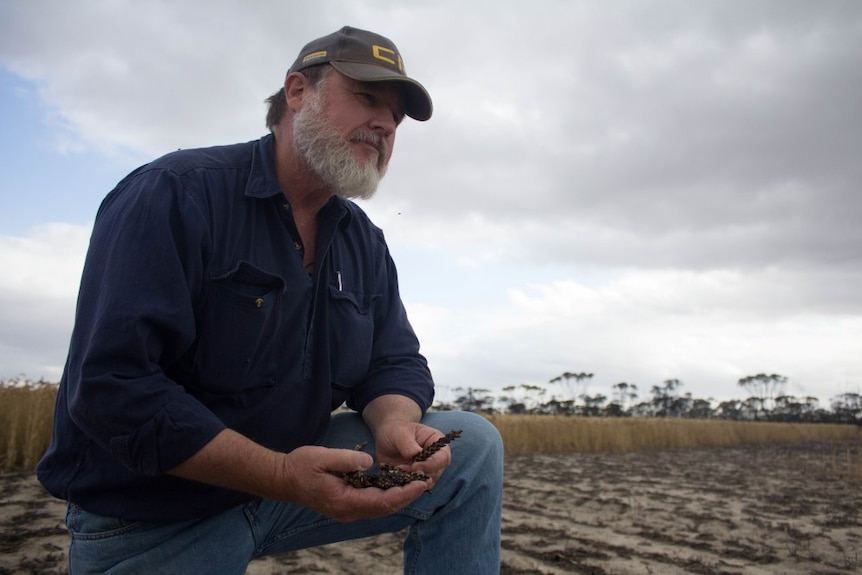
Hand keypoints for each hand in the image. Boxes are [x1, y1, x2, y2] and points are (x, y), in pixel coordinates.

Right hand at [277, 445, 428, 521]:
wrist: (283, 478)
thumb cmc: (300, 466)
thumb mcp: (323, 457)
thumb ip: (347, 459)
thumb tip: (369, 462)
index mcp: (344, 501)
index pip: (382, 501)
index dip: (404, 493)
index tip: (421, 483)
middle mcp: (348, 510)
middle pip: (385, 507)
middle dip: (407, 496)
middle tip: (426, 481)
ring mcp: (348, 510)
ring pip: (381, 507)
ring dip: (400, 496)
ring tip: (418, 482)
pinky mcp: (347, 504)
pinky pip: (373, 503)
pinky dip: (388, 495)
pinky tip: (398, 484)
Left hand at [373, 420, 452, 489]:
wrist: (386, 440)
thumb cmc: (396, 431)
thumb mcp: (400, 433)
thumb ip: (408, 444)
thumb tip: (415, 455)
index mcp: (438, 443)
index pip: (442, 458)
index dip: (431, 464)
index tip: (415, 466)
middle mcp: (436, 460)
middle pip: (436, 474)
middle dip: (420, 475)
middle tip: (402, 470)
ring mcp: (427, 472)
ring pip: (426, 484)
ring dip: (412, 481)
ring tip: (396, 472)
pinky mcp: (416, 481)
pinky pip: (414, 489)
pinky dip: (406, 487)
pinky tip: (395, 479)